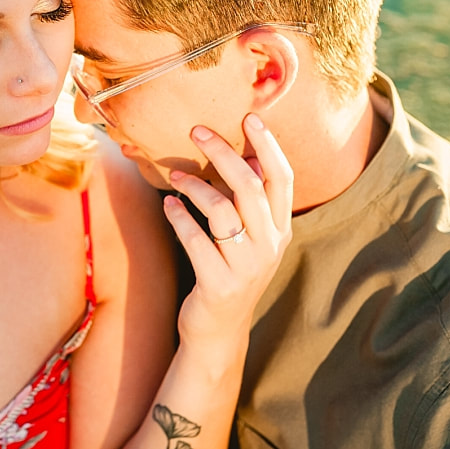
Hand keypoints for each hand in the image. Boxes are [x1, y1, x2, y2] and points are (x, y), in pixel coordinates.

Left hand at [163, 114, 292, 343]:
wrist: (217, 332)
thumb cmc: (227, 272)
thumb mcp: (247, 238)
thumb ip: (248, 202)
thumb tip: (243, 155)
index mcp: (280, 230)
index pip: (282, 179)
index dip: (268, 146)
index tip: (249, 116)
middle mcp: (270, 246)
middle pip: (251, 187)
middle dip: (223, 152)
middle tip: (196, 130)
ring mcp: (247, 267)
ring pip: (222, 211)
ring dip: (194, 186)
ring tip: (173, 174)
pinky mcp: (219, 284)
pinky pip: (196, 240)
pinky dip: (179, 217)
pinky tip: (167, 205)